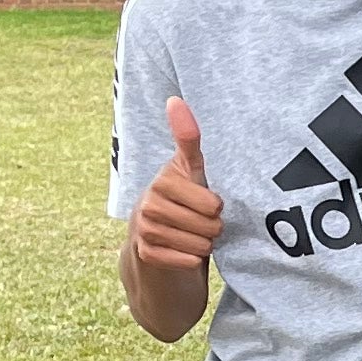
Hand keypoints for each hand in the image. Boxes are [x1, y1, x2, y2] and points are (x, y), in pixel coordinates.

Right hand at [132, 95, 223, 270]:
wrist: (158, 245)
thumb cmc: (183, 202)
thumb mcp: (189, 170)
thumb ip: (188, 138)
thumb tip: (175, 99)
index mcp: (164, 180)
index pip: (212, 203)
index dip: (216, 207)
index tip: (206, 203)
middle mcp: (149, 203)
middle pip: (209, 225)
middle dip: (213, 228)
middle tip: (201, 223)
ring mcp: (145, 229)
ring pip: (200, 244)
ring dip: (204, 244)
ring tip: (194, 236)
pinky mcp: (146, 254)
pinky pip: (187, 261)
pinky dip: (192, 260)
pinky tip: (184, 252)